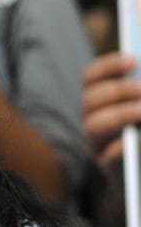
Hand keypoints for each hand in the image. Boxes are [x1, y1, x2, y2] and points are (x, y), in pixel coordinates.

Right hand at [83, 52, 140, 170]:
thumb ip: (140, 92)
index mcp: (100, 100)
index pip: (92, 77)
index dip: (108, 66)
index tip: (133, 60)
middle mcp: (92, 119)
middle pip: (90, 99)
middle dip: (118, 91)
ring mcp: (97, 143)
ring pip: (93, 126)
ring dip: (120, 115)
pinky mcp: (108, 166)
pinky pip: (109, 155)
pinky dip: (121, 147)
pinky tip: (135, 142)